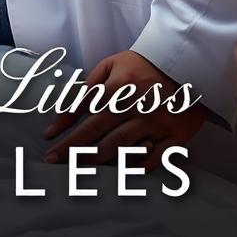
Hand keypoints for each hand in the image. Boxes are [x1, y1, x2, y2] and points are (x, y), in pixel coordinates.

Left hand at [42, 50, 207, 170]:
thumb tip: (70, 106)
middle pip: (98, 130)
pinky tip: (119, 173)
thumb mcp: (114, 63)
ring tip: (78, 167)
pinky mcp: (175, 136)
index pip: (85, 107)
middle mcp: (136, 104)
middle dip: (72, 146)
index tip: (48, 136)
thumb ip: (91, 83)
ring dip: (97, 159)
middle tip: (53, 159)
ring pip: (121, 146)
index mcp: (120, 84)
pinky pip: (154, 159)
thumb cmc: (144, 65)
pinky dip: (136, 168)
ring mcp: (156, 122)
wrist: (187, 64)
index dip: (64, 123)